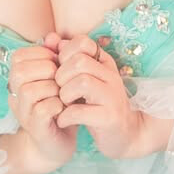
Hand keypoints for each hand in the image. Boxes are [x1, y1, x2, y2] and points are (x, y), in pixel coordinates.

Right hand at [6, 34, 77, 166]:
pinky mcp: (35, 128)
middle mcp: (15, 95)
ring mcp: (22, 112)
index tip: (58, 64)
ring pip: (31, 90)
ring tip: (64, 94)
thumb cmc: (58, 107)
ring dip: (53, 89)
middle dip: (47, 70)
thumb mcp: (57, 78)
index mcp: (17, 79)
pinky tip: (65, 108)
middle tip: (62, 80)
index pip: (19, 56)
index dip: (43, 55)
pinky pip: (42, 109)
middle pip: (20, 72)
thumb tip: (53, 36)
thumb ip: (54, 56)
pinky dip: (58, 105)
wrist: (56, 144)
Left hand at [53, 33, 142, 159]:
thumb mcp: (83, 78)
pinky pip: (80, 111)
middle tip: (60, 90)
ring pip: (81, 82)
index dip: (65, 54)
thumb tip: (50, 39)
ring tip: (63, 104)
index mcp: (104, 63)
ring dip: (64, 94)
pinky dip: (65, 116)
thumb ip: (67, 58)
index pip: (82, 42)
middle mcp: (111, 76)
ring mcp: (112, 96)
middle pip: (79, 62)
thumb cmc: (97, 105)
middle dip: (62, 76)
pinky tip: (64, 120)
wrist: (123, 134)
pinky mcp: (109, 117)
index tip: (61, 70)